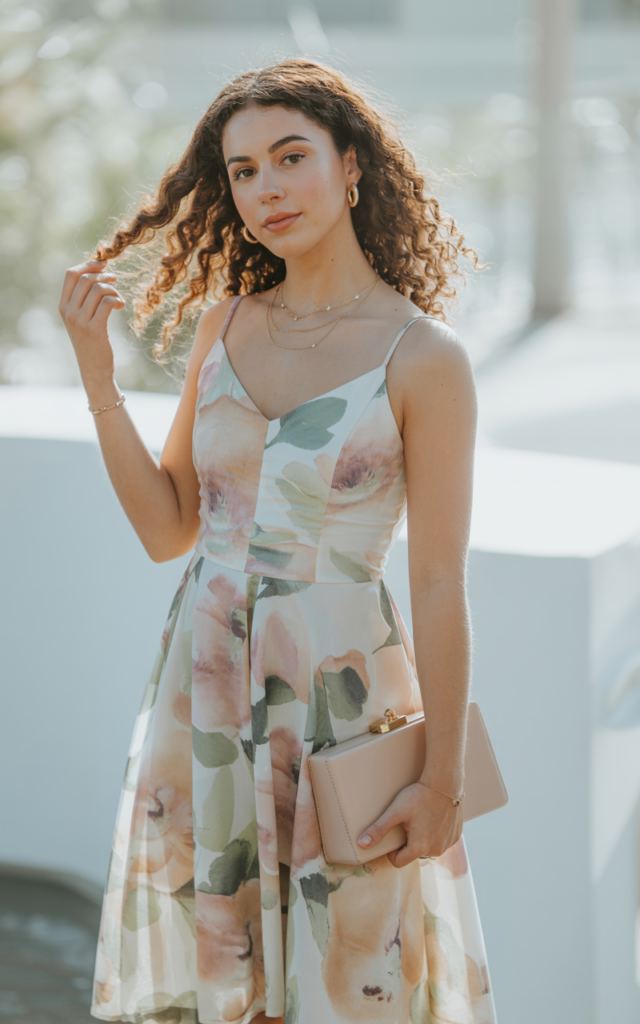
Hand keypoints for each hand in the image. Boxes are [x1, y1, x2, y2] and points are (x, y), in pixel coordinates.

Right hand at [59, 260, 124, 396]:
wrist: (94, 370)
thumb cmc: (92, 343)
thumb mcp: (82, 320)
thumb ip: (84, 300)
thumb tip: (98, 275)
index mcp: (63, 306)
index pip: (71, 274)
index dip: (88, 265)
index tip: (103, 265)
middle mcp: (68, 312)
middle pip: (86, 278)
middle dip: (104, 275)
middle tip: (115, 280)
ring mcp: (80, 320)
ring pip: (98, 289)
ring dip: (114, 289)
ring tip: (119, 299)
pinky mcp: (94, 329)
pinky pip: (108, 302)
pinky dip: (117, 299)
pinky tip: (121, 306)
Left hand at [357, 780, 462, 867]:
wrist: (445, 783)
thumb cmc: (419, 796)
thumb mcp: (396, 811)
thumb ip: (379, 829)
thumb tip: (362, 844)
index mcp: (420, 848)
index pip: (398, 862)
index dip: (391, 850)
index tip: (393, 833)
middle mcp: (436, 851)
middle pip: (413, 855)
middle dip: (407, 843)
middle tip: (408, 822)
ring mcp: (448, 844)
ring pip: (427, 849)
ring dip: (421, 839)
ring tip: (420, 819)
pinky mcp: (456, 837)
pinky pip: (440, 842)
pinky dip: (435, 834)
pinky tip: (432, 819)